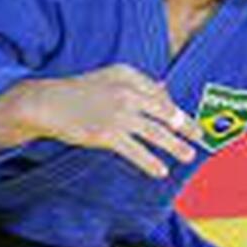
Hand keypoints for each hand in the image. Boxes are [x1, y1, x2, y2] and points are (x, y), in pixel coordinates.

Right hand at [0, 64, 204, 178]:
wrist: (46, 103)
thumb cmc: (80, 92)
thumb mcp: (112, 79)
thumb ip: (140, 84)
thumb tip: (167, 88)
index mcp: (129, 75)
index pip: (161, 95)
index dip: (176, 111)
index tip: (187, 124)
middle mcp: (127, 92)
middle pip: (166, 112)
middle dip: (186, 127)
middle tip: (200, 138)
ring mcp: (118, 113)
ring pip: (156, 132)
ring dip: (175, 146)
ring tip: (188, 156)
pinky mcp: (106, 134)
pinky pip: (135, 150)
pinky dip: (150, 161)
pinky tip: (161, 170)